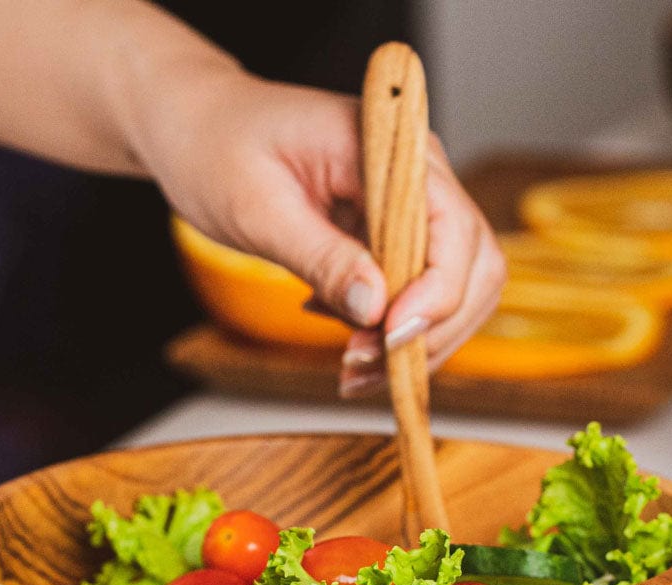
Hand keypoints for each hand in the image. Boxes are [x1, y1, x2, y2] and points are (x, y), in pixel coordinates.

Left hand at [138, 70, 505, 396]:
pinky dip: (392, 333)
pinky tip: (345, 337)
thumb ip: (321, 258)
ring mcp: (410, 208)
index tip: (388, 335)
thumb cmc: (218, 149)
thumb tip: (374, 309)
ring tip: (353, 368)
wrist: (197, 129)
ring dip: (415, 343)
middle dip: (433, 329)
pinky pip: (419, 296)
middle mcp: (416, 175)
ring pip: (457, 291)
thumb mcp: (259, 210)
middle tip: (365, 364)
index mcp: (391, 148)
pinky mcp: (393, 237)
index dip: (435, 293)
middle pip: (475, 267)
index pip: (453, 228)